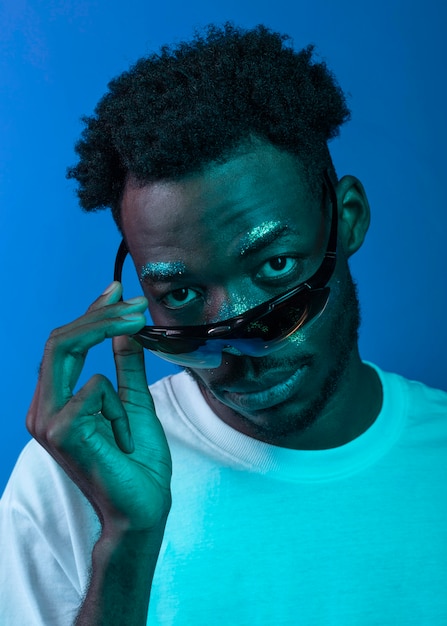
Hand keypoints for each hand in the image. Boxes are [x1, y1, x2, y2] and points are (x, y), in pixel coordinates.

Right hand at [27, 281, 171, 534]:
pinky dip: (117, 406)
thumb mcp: (134, 402)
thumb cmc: (137, 462)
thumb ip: (127, 367)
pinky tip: (121, 437)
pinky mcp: (60, 431)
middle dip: (100, 316)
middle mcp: (44, 408)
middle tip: (136, 305)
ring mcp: (47, 420)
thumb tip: (127, 331)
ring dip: (108, 343)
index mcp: (57, 401)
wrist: (142, 508)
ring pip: (67, 351)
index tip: (119, 291)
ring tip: (140, 342)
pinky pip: (92, 388)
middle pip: (60, 341)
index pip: (65, 346)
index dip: (91, 315)